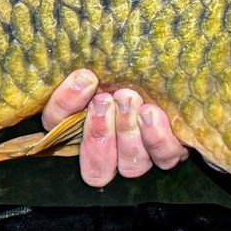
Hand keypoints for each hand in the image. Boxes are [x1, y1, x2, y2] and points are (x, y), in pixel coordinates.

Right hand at [42, 70, 189, 187]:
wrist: (173, 64)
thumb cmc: (132, 64)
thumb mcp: (106, 65)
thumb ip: (88, 76)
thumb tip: (85, 78)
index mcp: (81, 127)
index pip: (57, 127)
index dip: (65, 107)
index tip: (86, 78)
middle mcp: (110, 150)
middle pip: (96, 167)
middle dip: (99, 133)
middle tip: (106, 100)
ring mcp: (141, 157)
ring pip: (130, 166)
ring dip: (127, 133)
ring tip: (129, 99)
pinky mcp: (170, 153)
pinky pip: (164, 158)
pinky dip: (157, 139)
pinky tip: (151, 114)